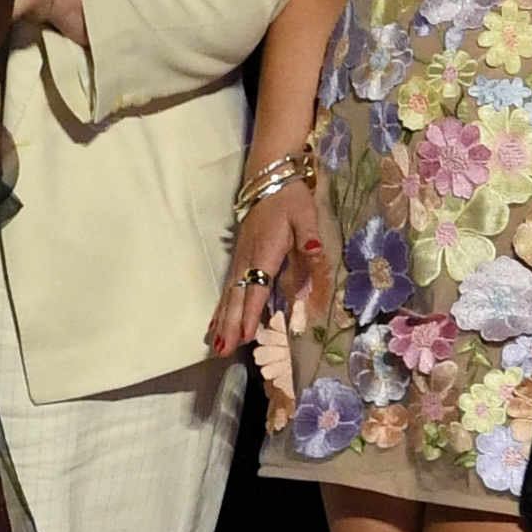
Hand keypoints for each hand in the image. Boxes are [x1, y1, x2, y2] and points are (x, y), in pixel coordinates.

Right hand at [206, 178, 325, 356]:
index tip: (245, 334)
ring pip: (229, 294)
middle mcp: (248, 258)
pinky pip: (228, 289)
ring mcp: (241, 260)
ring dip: (223, 320)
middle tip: (224, 349)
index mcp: (265, 250)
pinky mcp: (240, 260)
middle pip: (237, 296)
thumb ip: (309, 235)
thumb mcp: (305, 214)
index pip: (257, 285)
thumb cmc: (291, 201)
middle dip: (231, 323)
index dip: (251, 311)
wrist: (270, 182)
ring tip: (217, 344)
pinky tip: (216, 324)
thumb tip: (315, 251)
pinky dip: (221, 308)